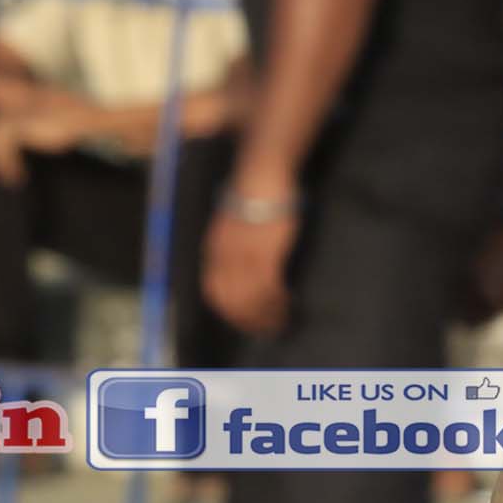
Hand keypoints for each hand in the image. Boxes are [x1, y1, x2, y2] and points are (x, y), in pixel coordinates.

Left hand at [205, 194, 298, 336]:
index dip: (230, 311)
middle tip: (268, 329)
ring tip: (282, 320)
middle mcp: (224, 257)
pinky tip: (288, 304)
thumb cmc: (253, 195)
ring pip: (251, 299)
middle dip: (249, 320)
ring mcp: (244, 255)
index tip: (246, 320)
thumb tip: (245, 267)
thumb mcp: (233, 224)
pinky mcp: (264, 252)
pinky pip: (267, 288)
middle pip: (232, 301)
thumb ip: (235, 245)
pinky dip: (277, 302)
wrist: (261, 173)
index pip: (215, 292)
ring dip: (266, 315)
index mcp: (214, 250)